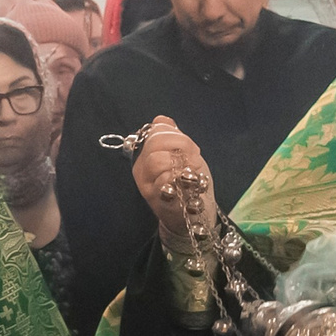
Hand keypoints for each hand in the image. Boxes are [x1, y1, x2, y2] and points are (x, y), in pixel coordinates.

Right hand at [130, 119, 216, 246]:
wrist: (192, 216)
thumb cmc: (187, 184)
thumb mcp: (181, 156)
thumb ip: (171, 137)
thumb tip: (161, 119)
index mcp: (146, 156)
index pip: (155, 132)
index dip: (176, 135)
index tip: (190, 148)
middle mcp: (142, 170)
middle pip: (154, 144)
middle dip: (180, 147)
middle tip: (193, 160)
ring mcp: (148, 185)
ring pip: (157, 161)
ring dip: (181, 163)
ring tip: (191, 173)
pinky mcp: (158, 200)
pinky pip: (166, 180)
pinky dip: (180, 179)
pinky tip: (189, 184)